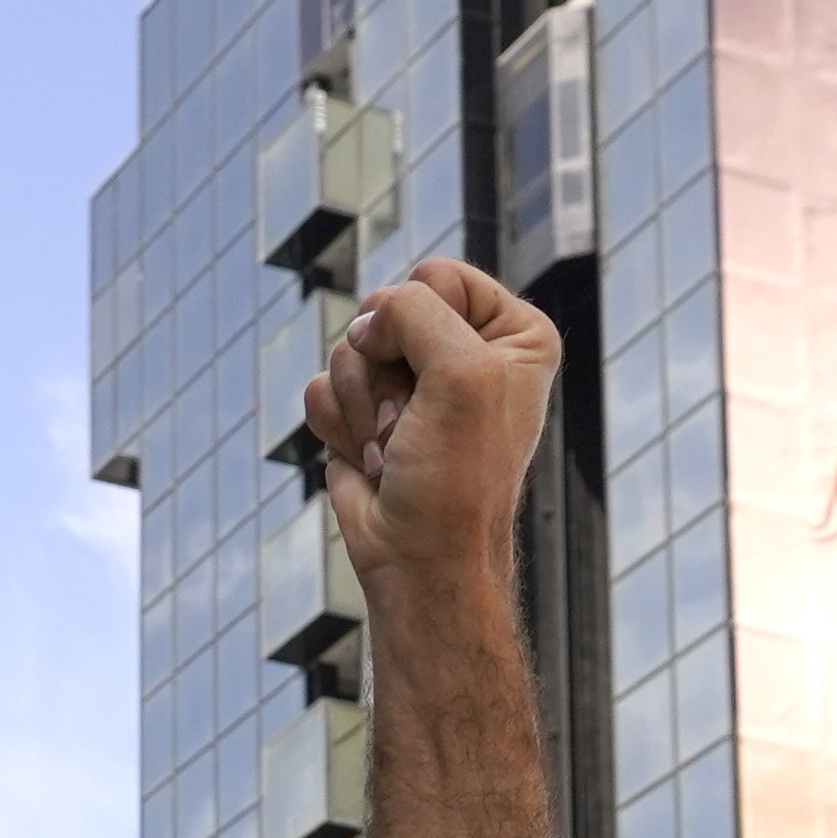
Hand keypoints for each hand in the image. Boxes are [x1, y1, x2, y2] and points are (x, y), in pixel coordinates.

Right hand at [307, 257, 560, 598]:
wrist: (419, 560)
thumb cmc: (456, 477)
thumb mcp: (459, 371)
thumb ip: (412, 310)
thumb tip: (361, 326)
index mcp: (513, 334)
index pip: (438, 277)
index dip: (421, 322)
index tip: (439, 381)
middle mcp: (464, 351)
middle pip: (385, 307)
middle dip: (382, 367)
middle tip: (409, 422)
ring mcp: (410, 382)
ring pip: (348, 346)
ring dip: (360, 403)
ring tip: (391, 447)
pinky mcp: (366, 411)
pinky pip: (323, 384)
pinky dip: (336, 423)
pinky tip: (368, 458)